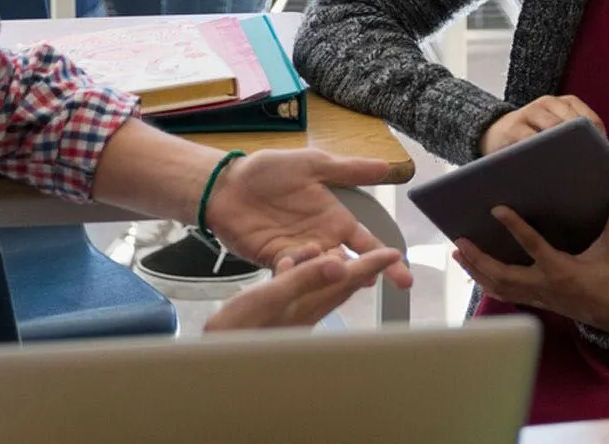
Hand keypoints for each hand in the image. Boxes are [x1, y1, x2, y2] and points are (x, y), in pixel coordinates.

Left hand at [200, 150, 413, 292]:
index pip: (367, 243)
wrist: (228, 184)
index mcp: (335, 219)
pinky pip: (291, 272)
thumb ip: (349, 169)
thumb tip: (387, 166)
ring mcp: (299, 253)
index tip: (404, 279)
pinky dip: (297, 274)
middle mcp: (321, 239)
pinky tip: (299, 273)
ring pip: (321, 272)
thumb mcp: (313, 164)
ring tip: (337, 275)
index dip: (386, 261)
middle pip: (348, 265)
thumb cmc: (269, 171)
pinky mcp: (274, 260)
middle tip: (369, 283)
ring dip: (329, 275)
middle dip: (360, 277)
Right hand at [204, 245, 405, 331]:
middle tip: (381, 256)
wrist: (214, 356)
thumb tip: (340, 266)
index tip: (394, 253)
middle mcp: (307, 310)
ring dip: (333, 271)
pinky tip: (293, 269)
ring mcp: (294, 315)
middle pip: (340, 285)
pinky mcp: (279, 317)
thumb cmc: (238, 328)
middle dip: (361, 269)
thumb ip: (304, 279)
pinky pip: (300, 292)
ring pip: (321, 288)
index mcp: (309, 303)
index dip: (371, 264)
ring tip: (343, 259)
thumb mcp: (270, 298)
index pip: (347, 279)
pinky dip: (303, 276)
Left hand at [453, 195, 608, 335]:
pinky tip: (473, 270)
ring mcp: (538, 297)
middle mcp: (545, 286)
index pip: (533, 247)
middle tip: (461, 239)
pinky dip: (487, 282)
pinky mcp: (536, 302)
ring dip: (477, 270)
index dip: (515, 228)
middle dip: (480, 259)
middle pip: (504, 274)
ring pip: (499, 287)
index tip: (497, 209)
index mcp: (563, 270)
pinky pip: (505, 294)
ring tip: (459, 252)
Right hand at [480, 94, 604, 155]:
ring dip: (562, 148)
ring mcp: (529, 113)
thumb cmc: (535, 136)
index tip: (601, 158)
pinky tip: (545, 167)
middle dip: (581, 144)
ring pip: (552, 128)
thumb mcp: (555, 129)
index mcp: (564, 103)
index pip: (588, 118)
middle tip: (587, 166)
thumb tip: (602, 159)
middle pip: (572, 123)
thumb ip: (575, 138)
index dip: (597, 139)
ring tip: (570, 168)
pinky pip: (529, 140)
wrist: (494, 132)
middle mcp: (547, 103)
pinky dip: (539, 153)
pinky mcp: (512, 128)